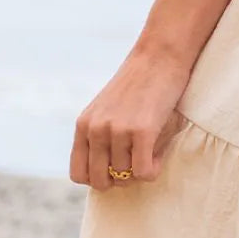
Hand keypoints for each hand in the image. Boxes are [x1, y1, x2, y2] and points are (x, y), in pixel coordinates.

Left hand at [70, 44, 192, 192]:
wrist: (160, 56)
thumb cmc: (140, 85)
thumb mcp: (109, 111)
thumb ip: (102, 139)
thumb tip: (115, 174)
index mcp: (83, 125)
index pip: (79, 174)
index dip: (99, 178)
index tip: (117, 168)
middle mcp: (96, 129)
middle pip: (101, 181)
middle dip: (120, 180)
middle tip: (136, 162)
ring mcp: (117, 130)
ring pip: (125, 176)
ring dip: (140, 171)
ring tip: (151, 151)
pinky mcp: (141, 131)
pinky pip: (143, 172)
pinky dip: (152, 171)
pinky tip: (158, 156)